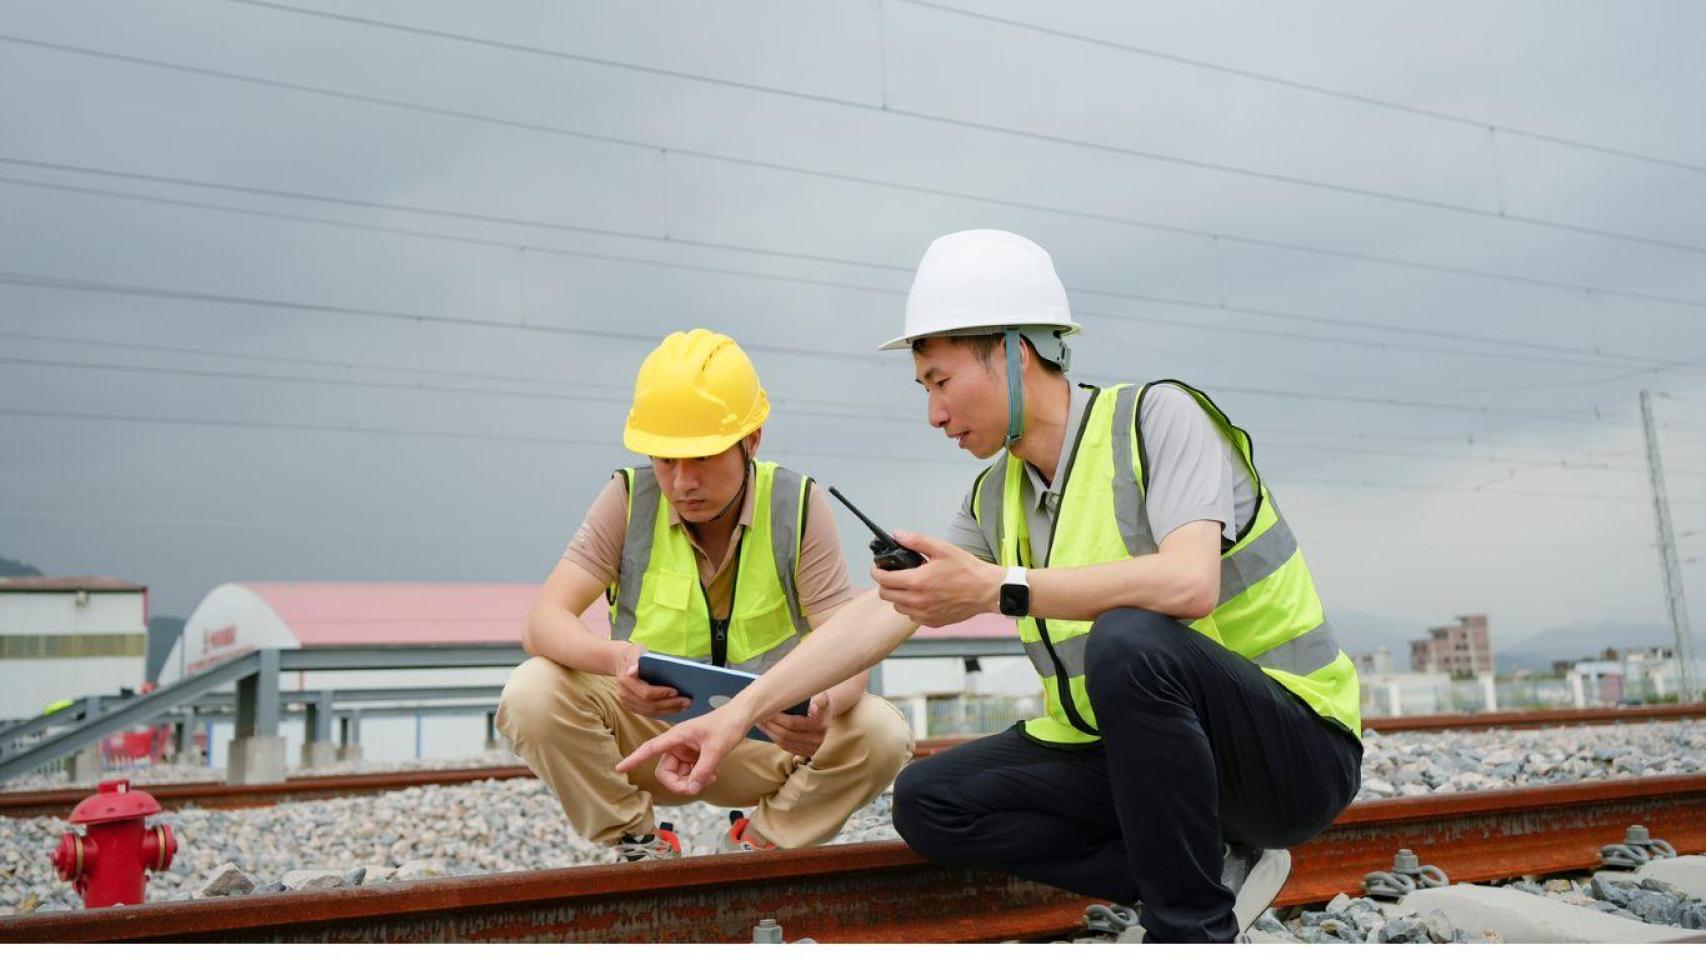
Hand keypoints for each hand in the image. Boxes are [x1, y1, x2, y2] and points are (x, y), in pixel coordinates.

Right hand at [612, 644, 691, 716]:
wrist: (622, 661)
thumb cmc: (634, 654)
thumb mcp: (636, 651)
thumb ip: (635, 659)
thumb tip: (632, 671)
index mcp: (625, 680)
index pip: (646, 692)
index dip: (661, 693)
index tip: (676, 691)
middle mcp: (624, 694)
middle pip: (650, 705)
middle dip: (670, 705)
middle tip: (688, 702)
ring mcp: (627, 703)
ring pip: (650, 712)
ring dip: (669, 711)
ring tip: (685, 706)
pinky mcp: (632, 707)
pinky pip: (649, 713)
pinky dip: (663, 712)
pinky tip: (676, 709)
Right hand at [616, 709, 745, 794]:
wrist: (741, 717)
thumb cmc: (727, 725)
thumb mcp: (717, 749)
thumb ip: (703, 770)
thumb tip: (692, 788)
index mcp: (677, 736)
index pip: (650, 748)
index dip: (634, 759)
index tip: (619, 768)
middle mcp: (677, 744)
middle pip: (665, 772)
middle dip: (678, 784)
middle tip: (697, 788)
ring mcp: (685, 752)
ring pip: (677, 776)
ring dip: (691, 782)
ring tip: (711, 777)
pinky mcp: (693, 757)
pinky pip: (689, 774)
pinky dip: (698, 778)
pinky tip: (712, 775)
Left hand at [756, 692, 830, 757]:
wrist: (826, 715)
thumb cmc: (819, 702)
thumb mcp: (822, 697)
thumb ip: (820, 699)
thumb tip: (815, 704)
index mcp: (820, 724)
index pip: (793, 723)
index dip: (778, 718)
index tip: (767, 710)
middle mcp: (816, 739)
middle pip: (786, 734)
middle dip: (770, 725)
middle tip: (758, 715)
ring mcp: (811, 748)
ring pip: (784, 742)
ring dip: (769, 732)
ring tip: (759, 721)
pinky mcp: (805, 752)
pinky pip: (785, 746)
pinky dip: (774, 738)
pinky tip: (766, 729)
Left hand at [871, 530, 1002, 627]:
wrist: (987, 591)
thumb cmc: (967, 570)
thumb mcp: (941, 548)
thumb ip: (916, 541)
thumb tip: (897, 535)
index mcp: (917, 582)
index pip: (883, 580)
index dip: (876, 571)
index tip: (877, 567)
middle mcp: (917, 601)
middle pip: (885, 595)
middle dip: (885, 583)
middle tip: (894, 574)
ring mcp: (924, 614)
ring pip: (898, 606)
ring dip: (898, 596)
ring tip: (911, 585)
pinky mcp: (932, 622)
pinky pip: (912, 616)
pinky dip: (912, 607)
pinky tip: (924, 597)